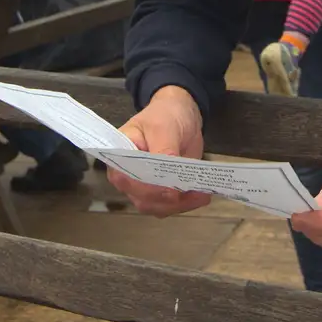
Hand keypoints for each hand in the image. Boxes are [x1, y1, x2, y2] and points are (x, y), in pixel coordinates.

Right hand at [109, 86, 208, 215]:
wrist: (181, 115)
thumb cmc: (165, 115)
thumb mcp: (163, 127)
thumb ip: (164, 153)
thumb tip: (169, 184)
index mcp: (119, 156)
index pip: (125, 179)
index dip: (146, 189)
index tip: (171, 189)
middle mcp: (127, 176)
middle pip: (142, 198)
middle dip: (168, 199)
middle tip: (193, 190)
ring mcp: (144, 187)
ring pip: (156, 207)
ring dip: (180, 204)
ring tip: (201, 194)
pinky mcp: (161, 192)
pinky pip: (169, 206)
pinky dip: (185, 204)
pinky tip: (200, 195)